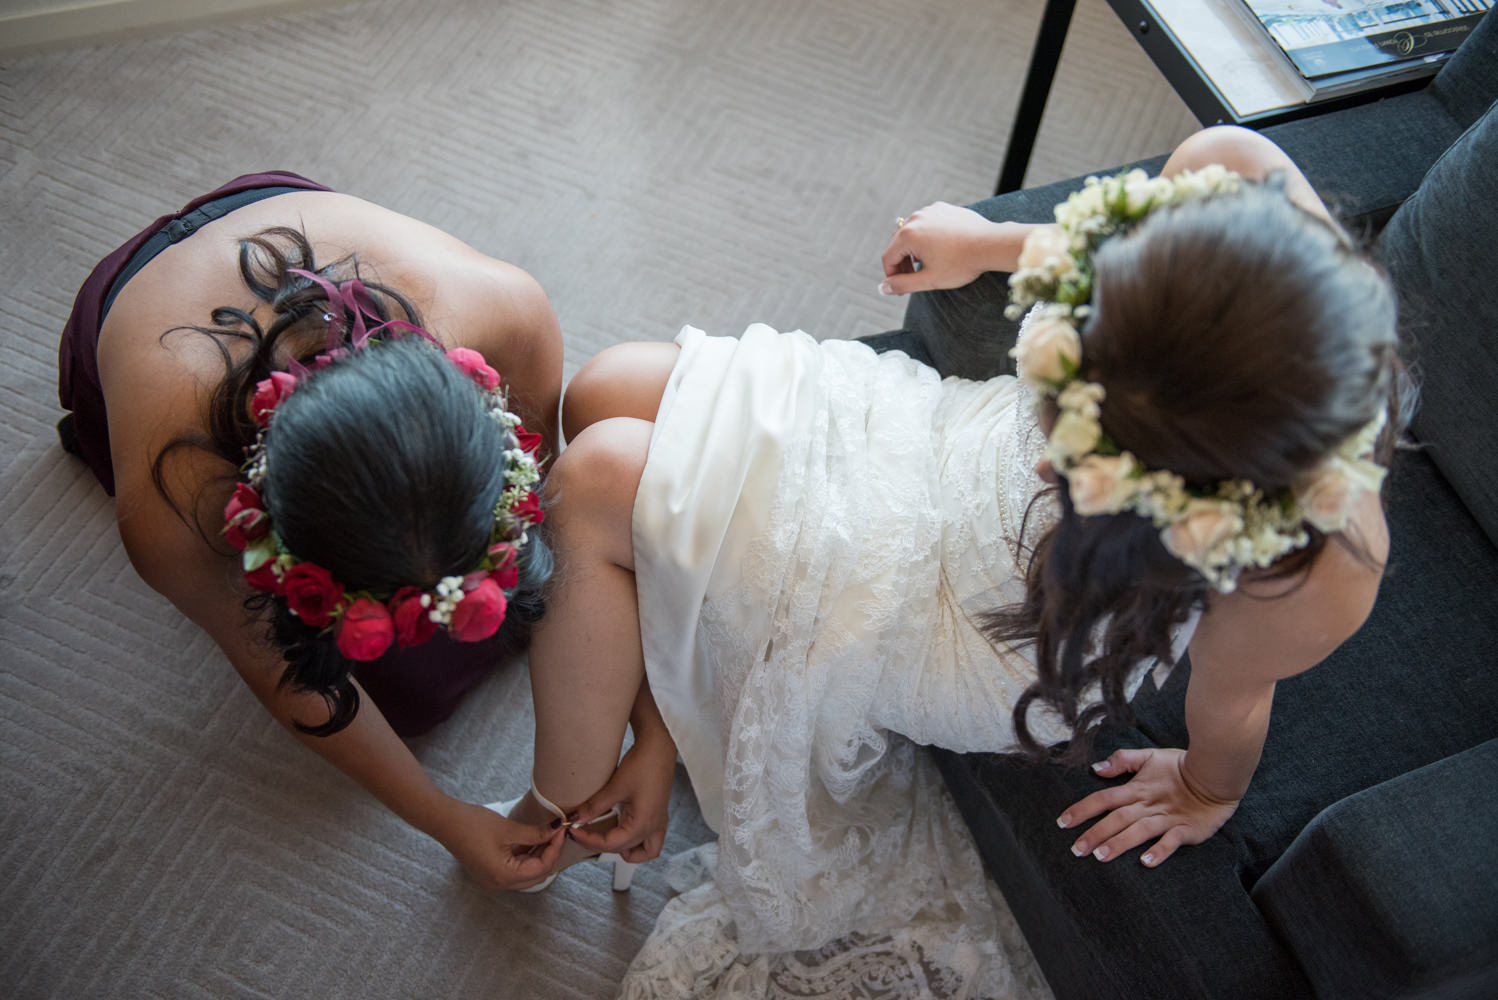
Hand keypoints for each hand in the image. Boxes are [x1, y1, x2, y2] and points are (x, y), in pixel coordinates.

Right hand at [441, 799, 566, 891]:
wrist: (444, 821)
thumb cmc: (472, 824)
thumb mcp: (508, 829)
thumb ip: (535, 833)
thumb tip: (557, 829)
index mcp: (503, 877)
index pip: (541, 868)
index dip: (555, 849)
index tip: (562, 830)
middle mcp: (499, 884)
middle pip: (536, 875)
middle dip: (550, 854)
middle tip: (558, 832)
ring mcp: (493, 880)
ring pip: (526, 873)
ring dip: (539, 855)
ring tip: (548, 834)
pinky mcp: (490, 873)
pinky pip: (515, 869)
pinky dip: (526, 856)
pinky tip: (534, 840)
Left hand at [566, 730, 676, 862]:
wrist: (660, 747)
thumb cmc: (644, 764)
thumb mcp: (615, 787)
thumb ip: (595, 806)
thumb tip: (576, 818)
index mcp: (643, 824)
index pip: (611, 844)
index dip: (588, 840)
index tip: (573, 830)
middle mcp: (654, 827)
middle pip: (622, 848)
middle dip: (599, 843)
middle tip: (581, 831)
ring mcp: (658, 822)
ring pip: (644, 851)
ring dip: (625, 850)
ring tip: (605, 839)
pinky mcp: (658, 815)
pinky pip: (650, 840)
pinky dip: (637, 843)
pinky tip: (623, 832)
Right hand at [878, 202, 1006, 295]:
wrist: (990, 244)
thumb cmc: (962, 263)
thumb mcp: (929, 279)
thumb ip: (903, 284)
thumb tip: (883, 288)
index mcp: (908, 235)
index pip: (888, 257)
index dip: (891, 275)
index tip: (900, 287)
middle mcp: (915, 218)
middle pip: (898, 243)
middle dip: (902, 262)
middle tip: (912, 278)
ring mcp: (930, 210)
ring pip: (913, 232)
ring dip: (914, 249)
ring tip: (926, 264)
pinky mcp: (943, 208)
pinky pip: (928, 223)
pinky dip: (928, 236)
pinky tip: (940, 248)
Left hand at [1056, 748, 1240, 867]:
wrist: (1215, 773)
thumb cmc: (1179, 767)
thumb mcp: (1149, 757)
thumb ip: (1122, 760)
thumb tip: (1096, 768)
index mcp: (1136, 788)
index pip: (1103, 798)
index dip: (1082, 809)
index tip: (1062, 822)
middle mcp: (1148, 804)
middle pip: (1117, 818)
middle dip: (1094, 833)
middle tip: (1075, 850)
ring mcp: (1167, 818)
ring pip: (1139, 831)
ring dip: (1120, 843)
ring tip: (1101, 856)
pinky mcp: (1186, 829)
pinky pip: (1171, 841)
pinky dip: (1159, 851)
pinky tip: (1145, 863)